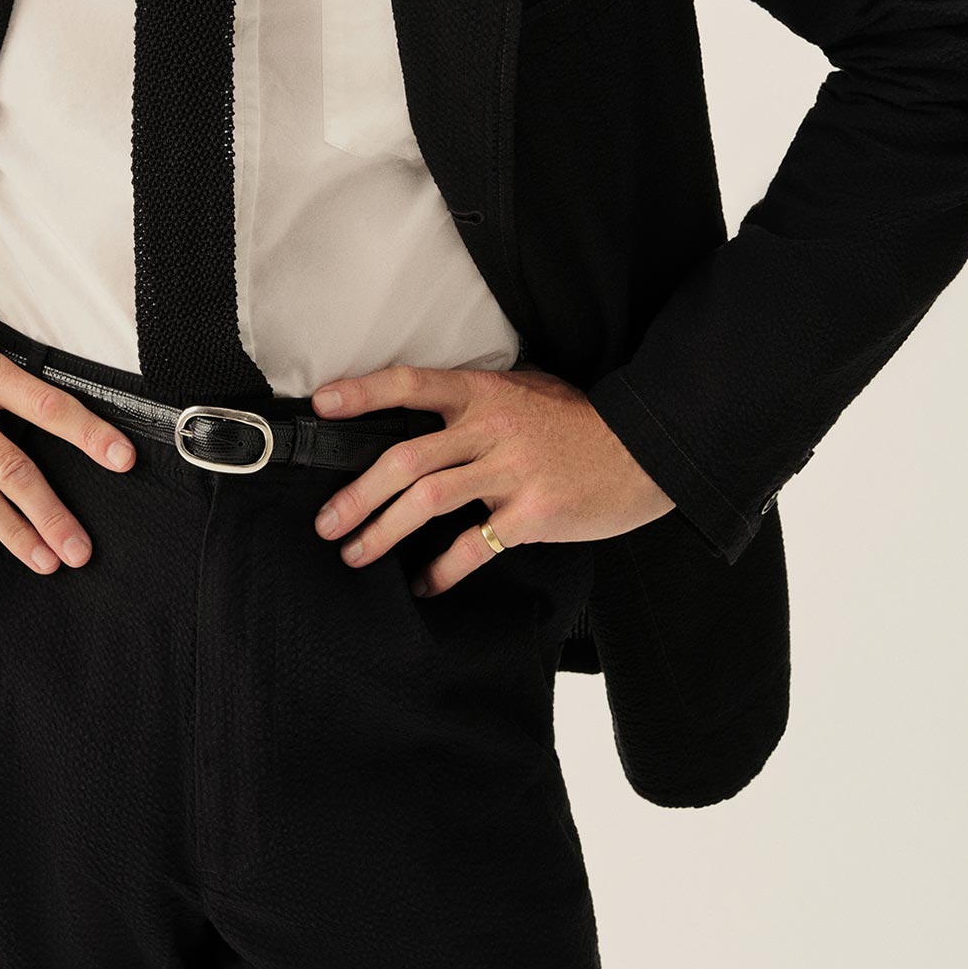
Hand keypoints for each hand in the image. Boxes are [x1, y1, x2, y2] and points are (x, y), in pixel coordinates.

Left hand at [308, 360, 674, 595]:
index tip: (322, 406)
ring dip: (383, 531)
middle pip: (406, 458)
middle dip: (358, 494)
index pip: (411, 384)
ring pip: (428, 501)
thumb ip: (480, 398)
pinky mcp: (532, 512)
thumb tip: (429, 407)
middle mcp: (491, 428)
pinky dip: (444, 569)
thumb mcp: (530, 388)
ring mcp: (511, 471)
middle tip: (326, 522)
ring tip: (355, 553)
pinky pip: (475, 545)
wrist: (645, 450)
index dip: (363, 393)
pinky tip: (425, 584)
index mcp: (484, 392)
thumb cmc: (582, 420)